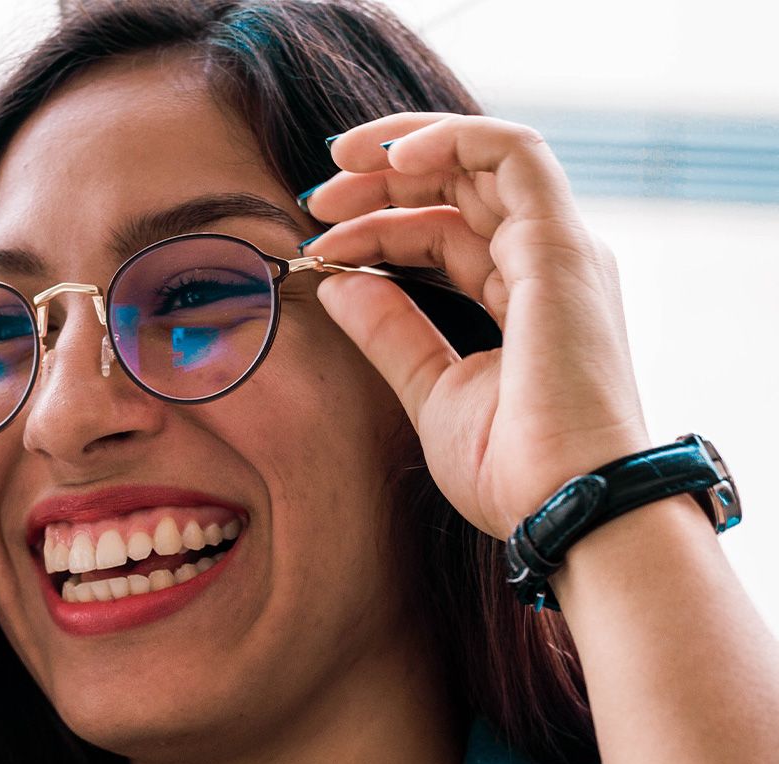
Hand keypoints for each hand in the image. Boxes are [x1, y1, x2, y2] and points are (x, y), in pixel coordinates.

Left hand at [303, 113, 651, 539]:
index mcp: (520, 299)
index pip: (443, 235)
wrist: (564, 508)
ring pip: (481, 162)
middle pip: (459, 191)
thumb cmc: (511, 470)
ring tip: (336, 168)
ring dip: (405, 154)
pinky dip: (451, 138)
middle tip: (316, 199)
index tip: (316, 250)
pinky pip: (512, 154)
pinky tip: (388, 157)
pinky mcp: (561, 249)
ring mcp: (558, 253)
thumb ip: (390, 332)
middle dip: (382, 184)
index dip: (377, 231)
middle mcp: (545, 265)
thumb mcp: (431, 391)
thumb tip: (336, 283)